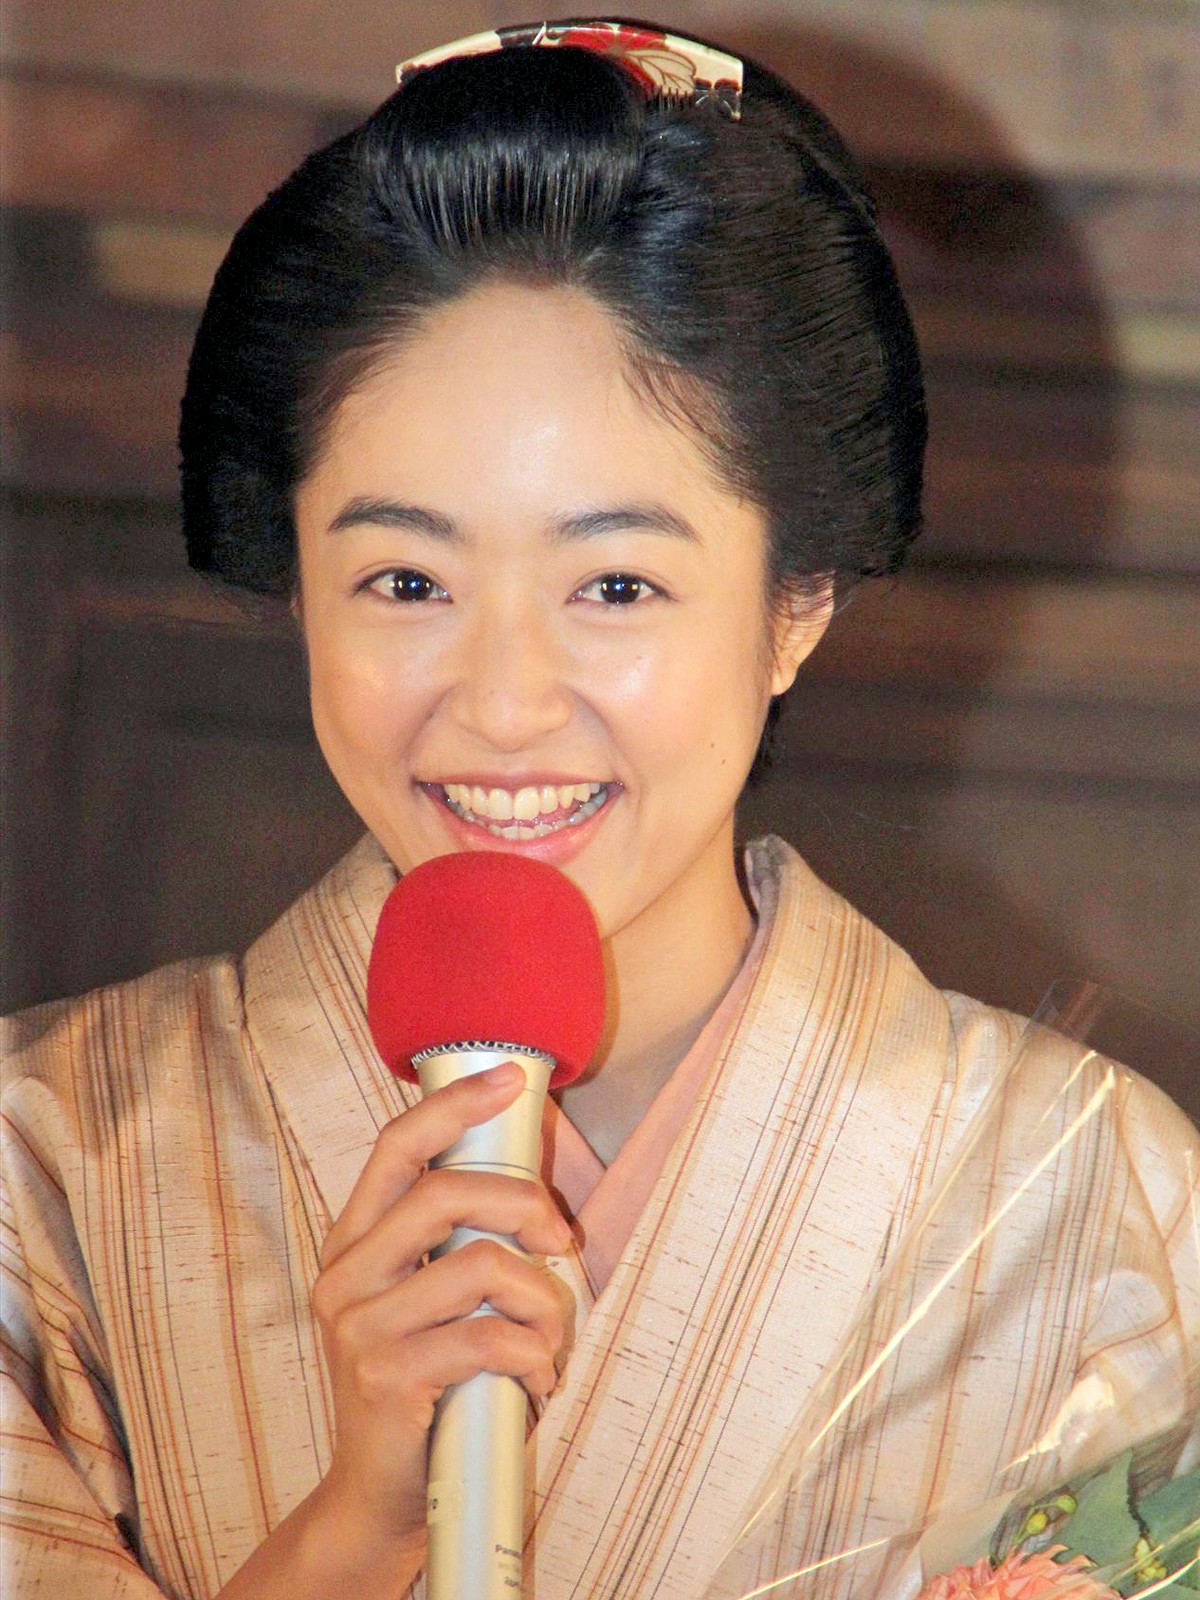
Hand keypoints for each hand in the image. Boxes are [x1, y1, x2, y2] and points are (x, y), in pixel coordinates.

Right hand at [310, 1062, 572, 1550]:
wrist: (382, 1497)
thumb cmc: (426, 1384)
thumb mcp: (429, 1299)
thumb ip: (460, 1242)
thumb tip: (533, 1184)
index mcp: (355, 1240)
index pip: (397, 1145)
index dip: (455, 1104)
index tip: (511, 1076)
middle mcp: (346, 1273)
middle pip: (446, 1192)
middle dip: (522, 1203)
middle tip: (560, 1237)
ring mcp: (360, 1325)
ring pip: (480, 1265)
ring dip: (539, 1300)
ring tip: (546, 1338)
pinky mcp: (386, 1377)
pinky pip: (488, 1338)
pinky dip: (532, 1355)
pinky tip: (534, 1382)